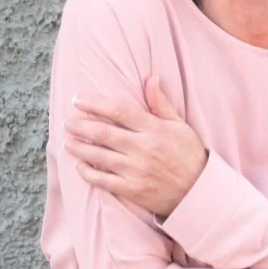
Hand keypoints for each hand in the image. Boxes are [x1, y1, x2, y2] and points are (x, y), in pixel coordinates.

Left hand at [64, 74, 207, 217]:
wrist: (199, 191)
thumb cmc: (188, 154)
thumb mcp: (179, 125)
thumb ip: (160, 102)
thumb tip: (151, 77)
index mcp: (154, 129)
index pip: (119, 110)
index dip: (94, 103)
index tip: (77, 99)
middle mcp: (143, 149)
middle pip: (103, 133)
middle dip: (80, 125)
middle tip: (67, 121)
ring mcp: (136, 171)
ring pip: (99, 156)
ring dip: (79, 148)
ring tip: (67, 141)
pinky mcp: (132, 190)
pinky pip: (103, 181)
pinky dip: (87, 173)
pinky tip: (78, 165)